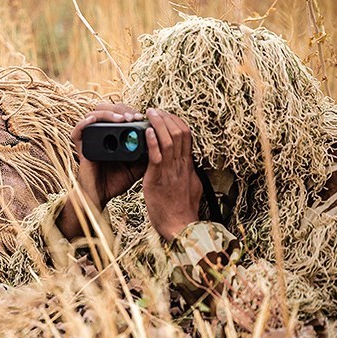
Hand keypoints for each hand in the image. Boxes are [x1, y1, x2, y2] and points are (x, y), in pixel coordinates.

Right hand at [57, 102, 147, 239]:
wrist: (101, 196)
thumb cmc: (116, 182)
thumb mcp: (137, 166)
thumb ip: (146, 154)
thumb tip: (161, 140)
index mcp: (113, 136)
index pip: (121, 113)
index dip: (131, 111)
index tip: (143, 117)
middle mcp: (100, 134)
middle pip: (108, 109)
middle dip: (122, 109)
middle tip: (134, 117)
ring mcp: (90, 139)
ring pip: (94, 114)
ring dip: (109, 113)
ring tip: (121, 119)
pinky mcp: (80, 147)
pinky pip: (78, 130)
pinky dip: (85, 122)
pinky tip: (95, 120)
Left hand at [142, 108, 201, 240]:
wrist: (181, 227)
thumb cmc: (181, 211)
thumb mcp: (189, 188)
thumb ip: (187, 174)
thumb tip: (187, 165)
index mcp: (188, 166)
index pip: (186, 136)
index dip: (176, 122)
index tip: (166, 115)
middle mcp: (182, 165)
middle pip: (179, 132)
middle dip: (166, 117)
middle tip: (154, 110)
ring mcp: (171, 171)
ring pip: (169, 140)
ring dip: (158, 123)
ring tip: (149, 114)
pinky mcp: (159, 178)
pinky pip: (157, 156)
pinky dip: (152, 142)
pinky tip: (146, 132)